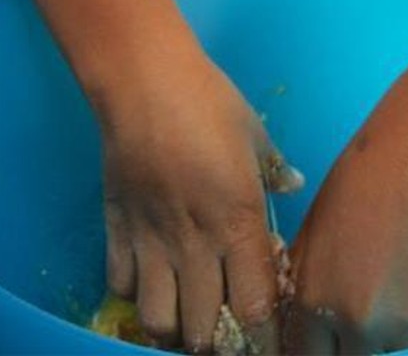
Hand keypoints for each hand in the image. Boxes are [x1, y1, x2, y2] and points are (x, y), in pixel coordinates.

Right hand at [99, 51, 303, 352]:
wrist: (143, 79)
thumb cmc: (208, 100)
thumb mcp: (253, 132)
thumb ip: (274, 169)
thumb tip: (293, 186)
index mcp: (238, 222)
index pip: (253, 308)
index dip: (262, 337)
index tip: (267, 342)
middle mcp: (195, 243)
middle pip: (203, 331)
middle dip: (218, 344)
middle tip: (225, 332)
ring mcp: (151, 239)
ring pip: (157, 321)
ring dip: (173, 327)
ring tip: (184, 315)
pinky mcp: (115, 227)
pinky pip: (120, 286)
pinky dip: (135, 293)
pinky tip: (149, 278)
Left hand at [282, 101, 407, 353]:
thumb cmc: (360, 178)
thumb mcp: (312, 230)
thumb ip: (305, 279)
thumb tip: (301, 313)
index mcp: (313, 301)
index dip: (316, 353)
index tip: (328, 346)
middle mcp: (355, 324)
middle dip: (358, 349)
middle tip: (368, 322)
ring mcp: (404, 326)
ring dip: (402, 340)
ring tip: (402, 302)